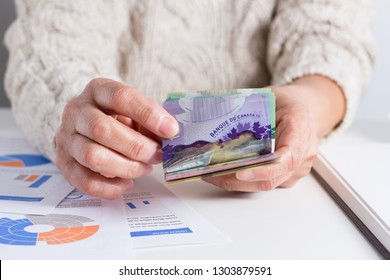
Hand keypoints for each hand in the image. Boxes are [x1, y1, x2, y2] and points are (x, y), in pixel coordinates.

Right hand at [55, 78, 178, 198]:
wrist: (83, 125)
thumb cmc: (116, 117)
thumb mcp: (133, 110)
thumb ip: (149, 119)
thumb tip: (170, 134)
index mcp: (98, 91)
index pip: (121, 97)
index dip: (148, 114)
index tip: (170, 130)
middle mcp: (76, 112)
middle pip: (103, 129)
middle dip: (137, 147)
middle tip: (157, 155)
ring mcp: (67, 138)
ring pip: (93, 157)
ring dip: (126, 167)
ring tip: (144, 168)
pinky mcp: (64, 164)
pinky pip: (85, 181)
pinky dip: (110, 187)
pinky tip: (127, 183)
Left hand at [204, 75, 344, 190]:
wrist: (306, 109)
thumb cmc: (287, 102)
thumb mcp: (270, 96)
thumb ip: (251, 109)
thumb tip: (219, 117)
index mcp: (300, 129)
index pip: (285, 159)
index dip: (262, 170)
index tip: (240, 173)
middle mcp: (303, 153)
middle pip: (272, 178)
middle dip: (238, 180)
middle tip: (213, 174)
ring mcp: (299, 168)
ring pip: (267, 184)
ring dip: (238, 183)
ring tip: (213, 175)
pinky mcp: (290, 175)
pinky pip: (267, 182)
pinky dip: (245, 181)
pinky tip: (226, 174)